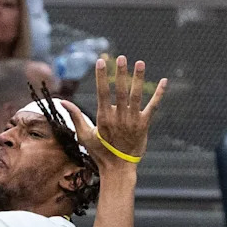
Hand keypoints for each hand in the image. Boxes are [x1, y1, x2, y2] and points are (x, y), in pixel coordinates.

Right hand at [62, 56, 165, 171]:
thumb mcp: (84, 135)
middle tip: (121, 57)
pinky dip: (159, 94)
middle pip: (120, 91)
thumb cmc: (99, 153)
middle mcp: (119, 117)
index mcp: (104, 118)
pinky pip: (153, 106)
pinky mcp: (144, 124)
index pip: (102, 93)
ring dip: (138, 79)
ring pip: (136, 96)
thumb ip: (76, 117)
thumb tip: (63, 102)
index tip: (101, 61)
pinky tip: (164, 81)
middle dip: (120, 73)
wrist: (118, 168)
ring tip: (140, 63)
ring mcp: (132, 120)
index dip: (102, 77)